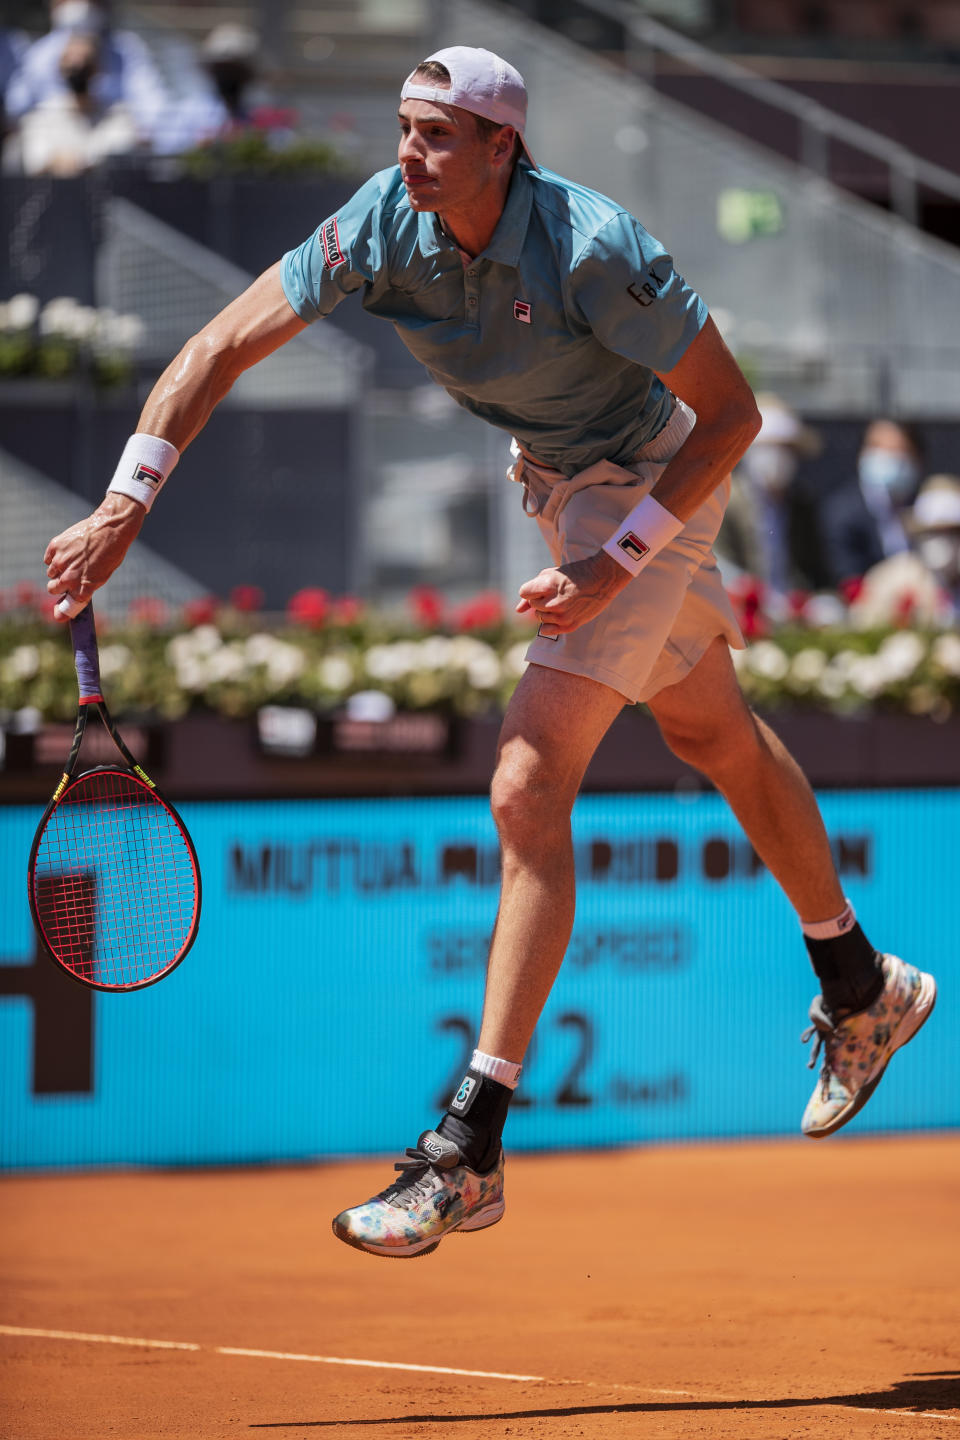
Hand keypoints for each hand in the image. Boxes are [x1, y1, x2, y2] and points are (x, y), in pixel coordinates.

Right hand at [44, 493, 144, 620]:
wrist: (111, 528)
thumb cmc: (111, 554)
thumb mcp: (102, 575)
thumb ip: (85, 587)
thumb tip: (70, 597)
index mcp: (84, 587)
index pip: (67, 607)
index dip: (62, 612)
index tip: (58, 615)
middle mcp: (70, 577)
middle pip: (53, 589)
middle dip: (58, 586)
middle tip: (67, 578)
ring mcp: (60, 561)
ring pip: (50, 573)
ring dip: (58, 569)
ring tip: (73, 559)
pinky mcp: (55, 547)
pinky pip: (48, 559)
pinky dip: (55, 557)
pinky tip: (69, 550)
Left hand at [516, 549, 631, 637]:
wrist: (603, 578)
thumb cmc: (574, 573)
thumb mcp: (550, 574)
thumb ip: (531, 590)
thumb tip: (517, 611)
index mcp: (548, 585)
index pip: (524, 592)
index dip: (532, 589)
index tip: (544, 586)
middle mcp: (553, 602)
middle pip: (533, 605)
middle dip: (540, 599)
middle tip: (557, 592)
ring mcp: (562, 615)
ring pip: (540, 617)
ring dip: (546, 610)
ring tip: (562, 601)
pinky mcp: (570, 625)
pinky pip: (547, 630)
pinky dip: (549, 624)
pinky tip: (559, 613)